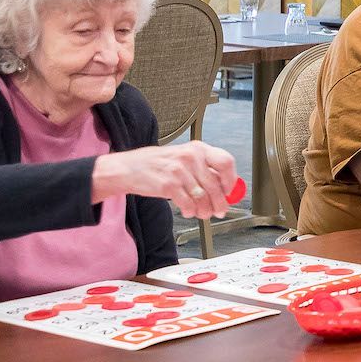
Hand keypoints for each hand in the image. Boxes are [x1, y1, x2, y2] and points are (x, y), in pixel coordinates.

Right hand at [94, 143, 236, 218]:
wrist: (129, 168)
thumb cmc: (157, 163)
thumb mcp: (184, 158)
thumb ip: (204, 169)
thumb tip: (225, 186)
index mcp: (198, 148)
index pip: (226, 162)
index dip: (231, 180)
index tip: (229, 191)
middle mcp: (191, 157)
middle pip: (216, 185)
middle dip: (220, 202)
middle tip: (220, 210)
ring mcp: (179, 171)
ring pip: (203, 197)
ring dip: (205, 210)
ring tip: (203, 213)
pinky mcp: (168, 185)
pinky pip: (188, 204)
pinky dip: (190, 211)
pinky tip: (188, 211)